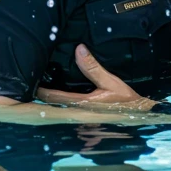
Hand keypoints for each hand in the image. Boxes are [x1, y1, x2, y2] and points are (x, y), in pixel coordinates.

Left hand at [35, 45, 155, 111]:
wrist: (139, 116)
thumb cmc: (125, 100)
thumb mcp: (110, 82)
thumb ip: (92, 67)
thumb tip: (79, 49)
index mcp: (81, 104)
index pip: (53, 97)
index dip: (40, 90)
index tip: (31, 82)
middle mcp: (78, 114)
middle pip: (52, 107)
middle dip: (42, 98)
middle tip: (32, 86)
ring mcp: (81, 120)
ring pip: (59, 112)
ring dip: (50, 104)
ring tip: (41, 92)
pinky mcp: (86, 121)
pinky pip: (69, 115)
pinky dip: (61, 109)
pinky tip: (59, 103)